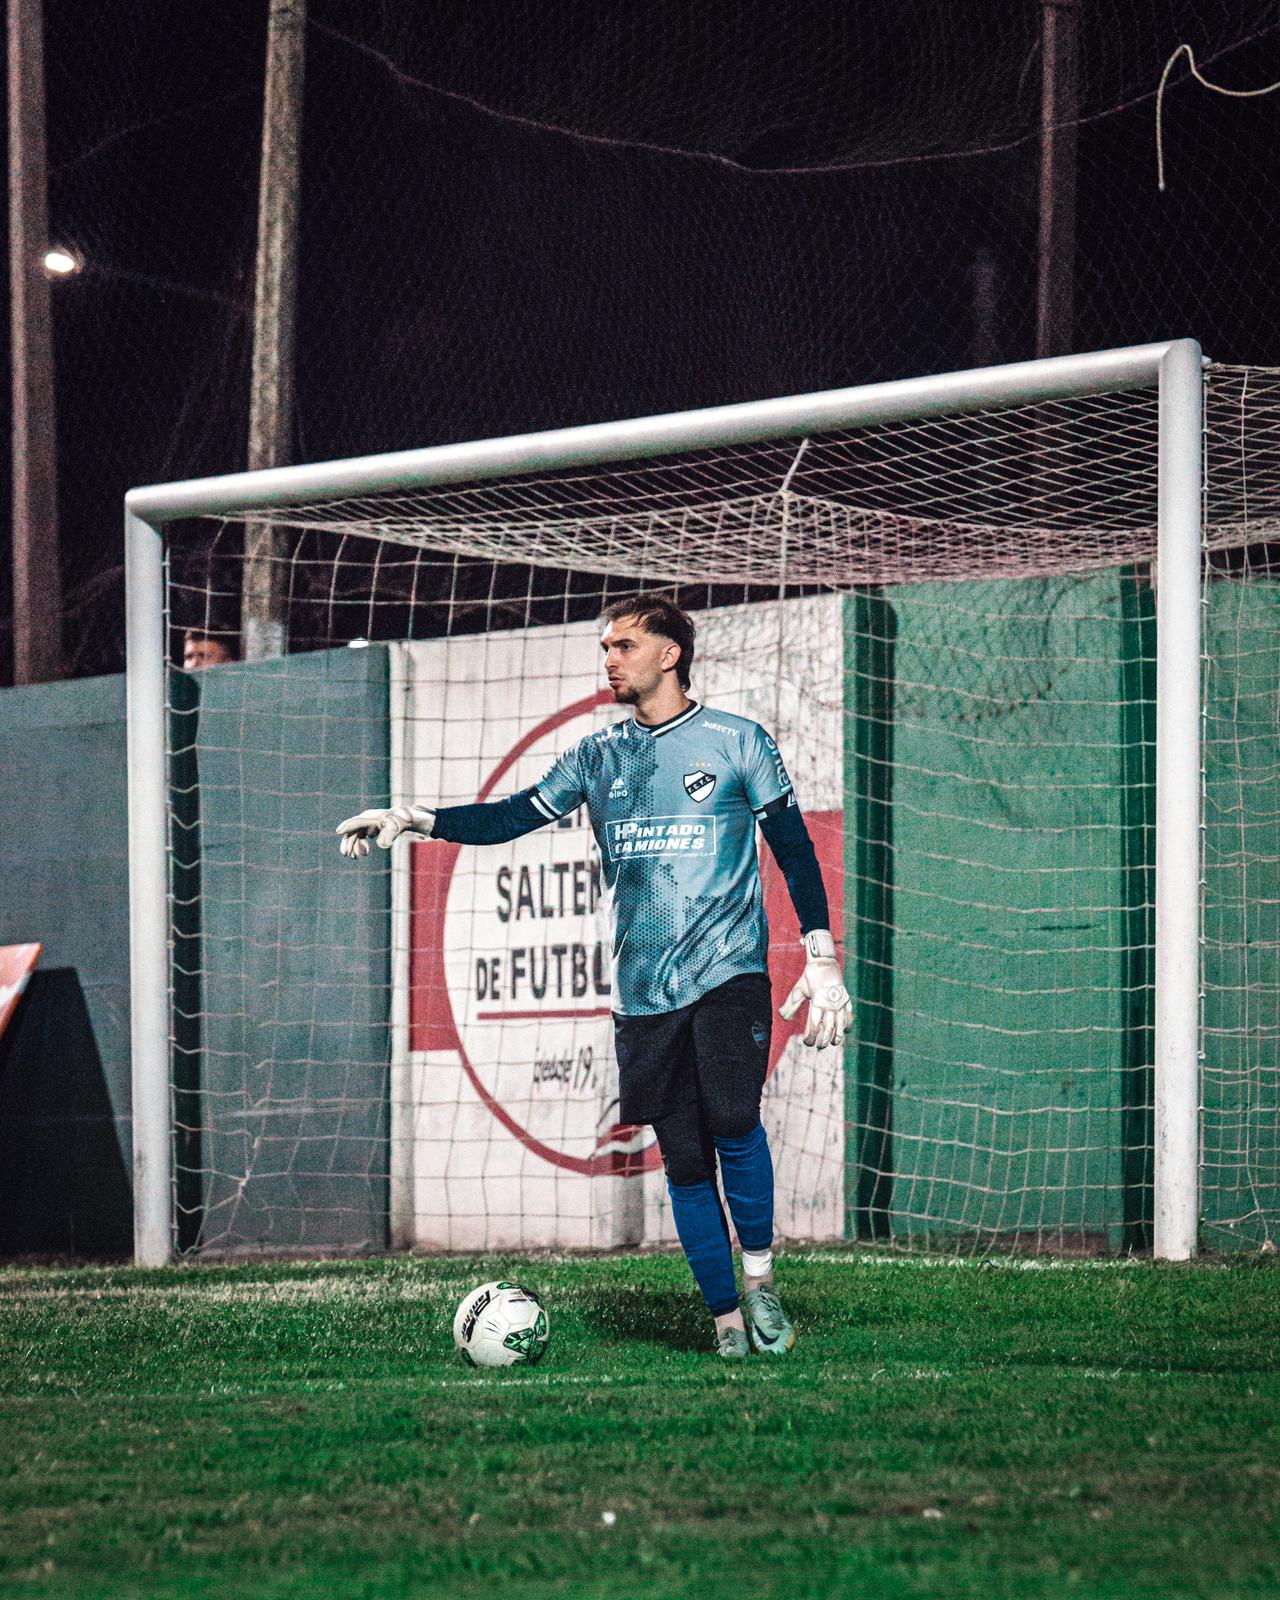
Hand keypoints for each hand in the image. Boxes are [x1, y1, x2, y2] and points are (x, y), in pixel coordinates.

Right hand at [336, 804, 434, 858]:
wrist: (408, 819)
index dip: (347, 827)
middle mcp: (367, 819)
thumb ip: (388, 835)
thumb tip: (381, 845)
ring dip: (354, 846)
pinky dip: (361, 845)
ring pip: (356, 835)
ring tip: (356, 857)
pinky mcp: (371, 828)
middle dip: (349, 843)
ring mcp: (368, 823)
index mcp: (370, 817)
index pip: (356, 822)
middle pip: (353, 831)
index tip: (339, 831)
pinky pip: (361, 837)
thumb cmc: (400, 821)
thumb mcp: (395, 828)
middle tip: (347, 855)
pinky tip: (364, 853)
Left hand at [779, 930, 851, 1047]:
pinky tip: (846, 1031)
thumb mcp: (798, 990)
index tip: (807, 1042)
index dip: (811, 1037)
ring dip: (837, 1036)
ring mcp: (839, 1002)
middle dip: (824, 1040)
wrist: (824, 963)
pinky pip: (849, 1014)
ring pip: (840, 1024)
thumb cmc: (809, 977)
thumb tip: (782, 1017)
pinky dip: (849, 1023)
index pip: (814, 1026)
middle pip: (828, 1028)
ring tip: (834, 1043)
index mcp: (816, 1003)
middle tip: (819, 1047)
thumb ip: (791, 1005)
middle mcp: (829, 1005)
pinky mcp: (846, 999)